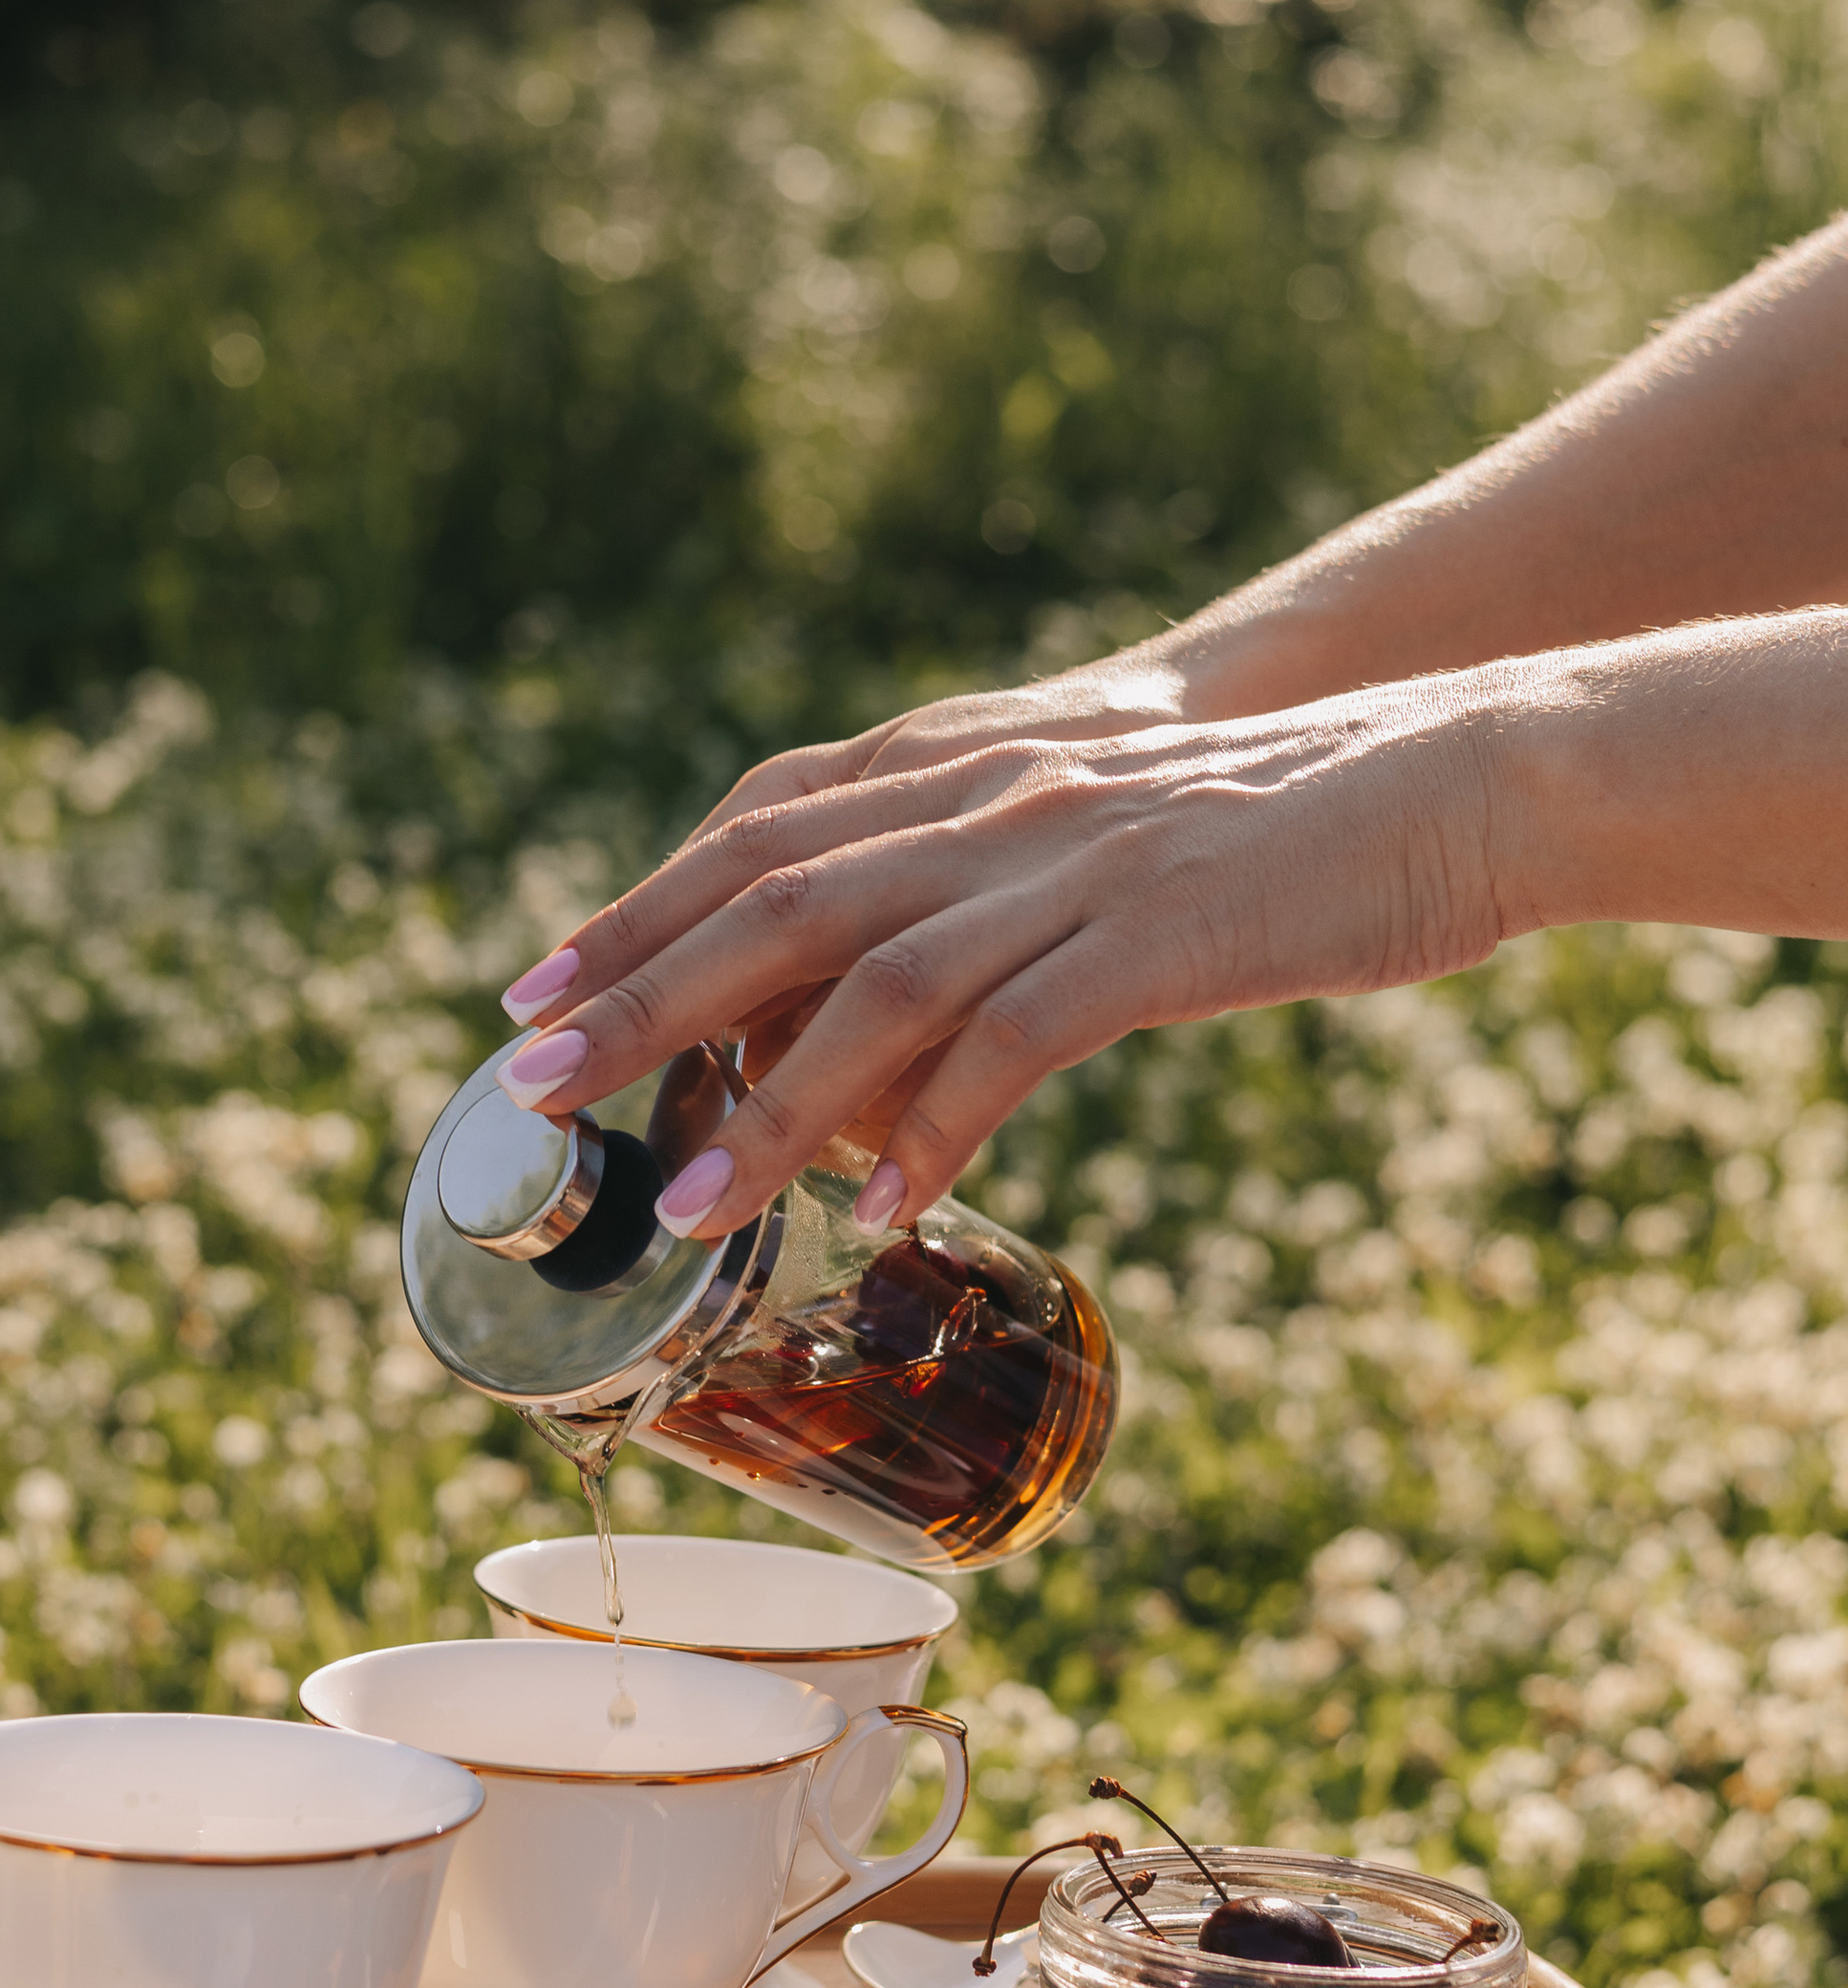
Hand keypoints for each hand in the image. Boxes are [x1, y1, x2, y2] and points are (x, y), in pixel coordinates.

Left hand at [494, 674, 1513, 1241]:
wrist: (1455, 776)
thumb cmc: (1272, 834)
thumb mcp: (1094, 847)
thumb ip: (977, 911)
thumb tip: (864, 1050)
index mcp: (970, 777)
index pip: (759, 838)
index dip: (636, 911)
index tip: (531, 991)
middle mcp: (997, 807)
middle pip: (776, 903)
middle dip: (641, 997)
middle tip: (534, 1087)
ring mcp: (1074, 868)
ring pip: (877, 986)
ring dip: (765, 1106)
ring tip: (682, 1208)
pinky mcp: (1160, 936)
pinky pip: (1018, 1043)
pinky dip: (937, 1131)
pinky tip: (881, 1212)